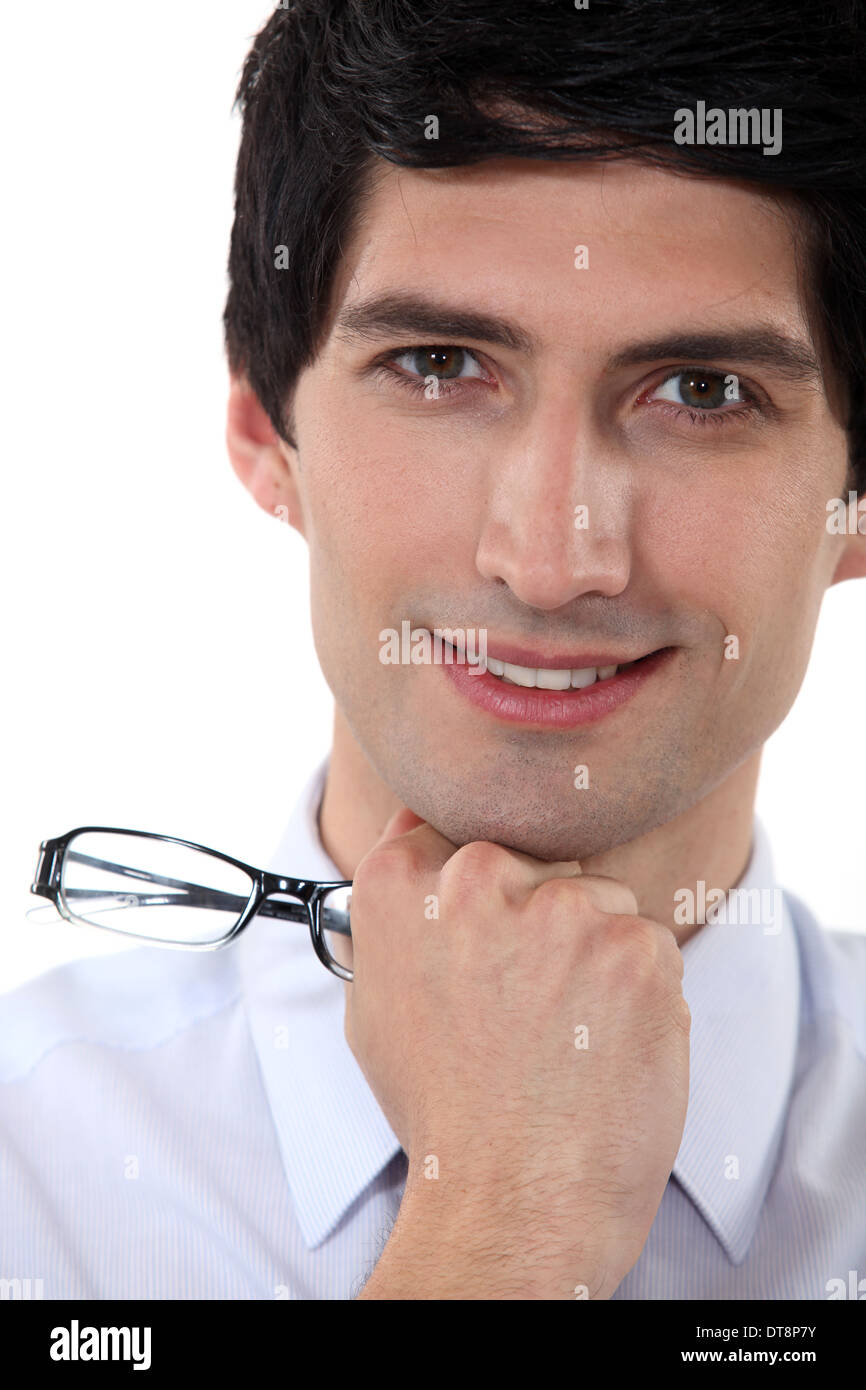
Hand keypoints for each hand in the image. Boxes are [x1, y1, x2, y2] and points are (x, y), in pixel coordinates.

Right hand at [344, 808, 689, 1298]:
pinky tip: (605, 1046)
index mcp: (402, 883)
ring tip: (565, 1035)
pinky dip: (642, 992)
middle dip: (542, 920)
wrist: (512, 1203)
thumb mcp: (377, 1002)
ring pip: (599, 901)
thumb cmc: (443, 1112)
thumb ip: (398, 911)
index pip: (455, 834)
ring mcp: (561, 909)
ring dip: (595, 954)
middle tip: (528, 1007)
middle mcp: (476, 877)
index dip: (483, 895)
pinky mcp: (633, 947)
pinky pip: (650, 944)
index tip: (489, 943)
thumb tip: (419, 838)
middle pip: (536, 862)